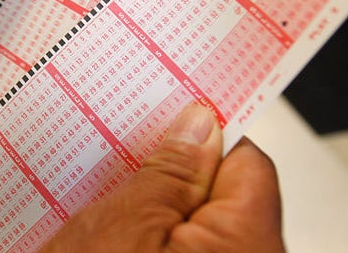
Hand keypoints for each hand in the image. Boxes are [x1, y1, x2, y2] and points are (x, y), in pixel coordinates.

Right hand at [41, 105, 283, 252]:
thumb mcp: (123, 228)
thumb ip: (168, 174)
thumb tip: (199, 125)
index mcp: (246, 246)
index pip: (246, 160)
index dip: (205, 131)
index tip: (170, 108)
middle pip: (218, 194)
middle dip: (170, 169)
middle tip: (121, 153)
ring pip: (193, 224)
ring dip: (152, 205)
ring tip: (101, 193)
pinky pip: (174, 247)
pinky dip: (146, 236)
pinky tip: (104, 231)